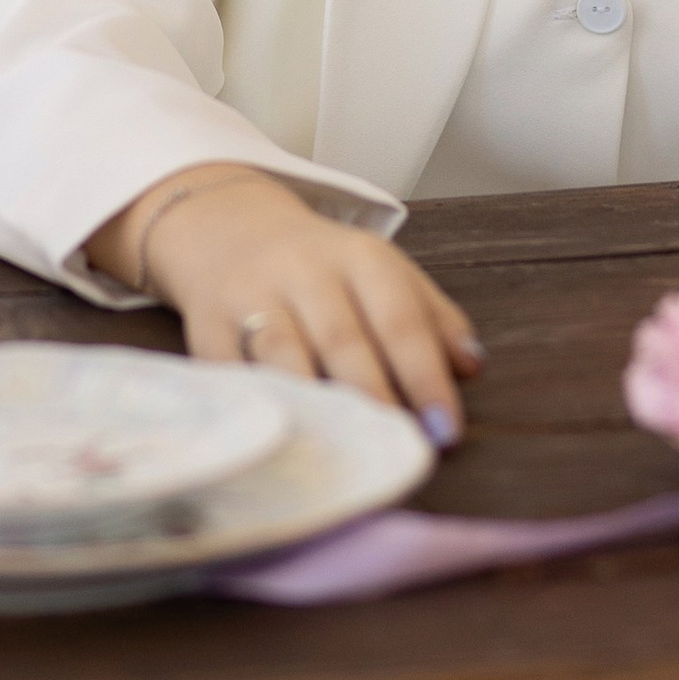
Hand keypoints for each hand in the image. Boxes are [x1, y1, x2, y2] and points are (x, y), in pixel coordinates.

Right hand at [92, 166, 482, 439]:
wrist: (226, 228)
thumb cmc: (322, 269)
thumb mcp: (382, 272)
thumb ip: (431, 316)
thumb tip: (471, 368)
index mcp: (358, 257)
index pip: (400, 318)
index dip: (425, 377)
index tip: (446, 431)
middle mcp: (304, 273)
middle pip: (343, 340)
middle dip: (376, 399)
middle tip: (401, 451)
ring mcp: (252, 299)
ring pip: (285, 355)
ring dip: (318, 404)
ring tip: (347, 451)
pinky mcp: (208, 330)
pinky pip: (233, 374)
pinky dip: (259, 407)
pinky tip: (285, 440)